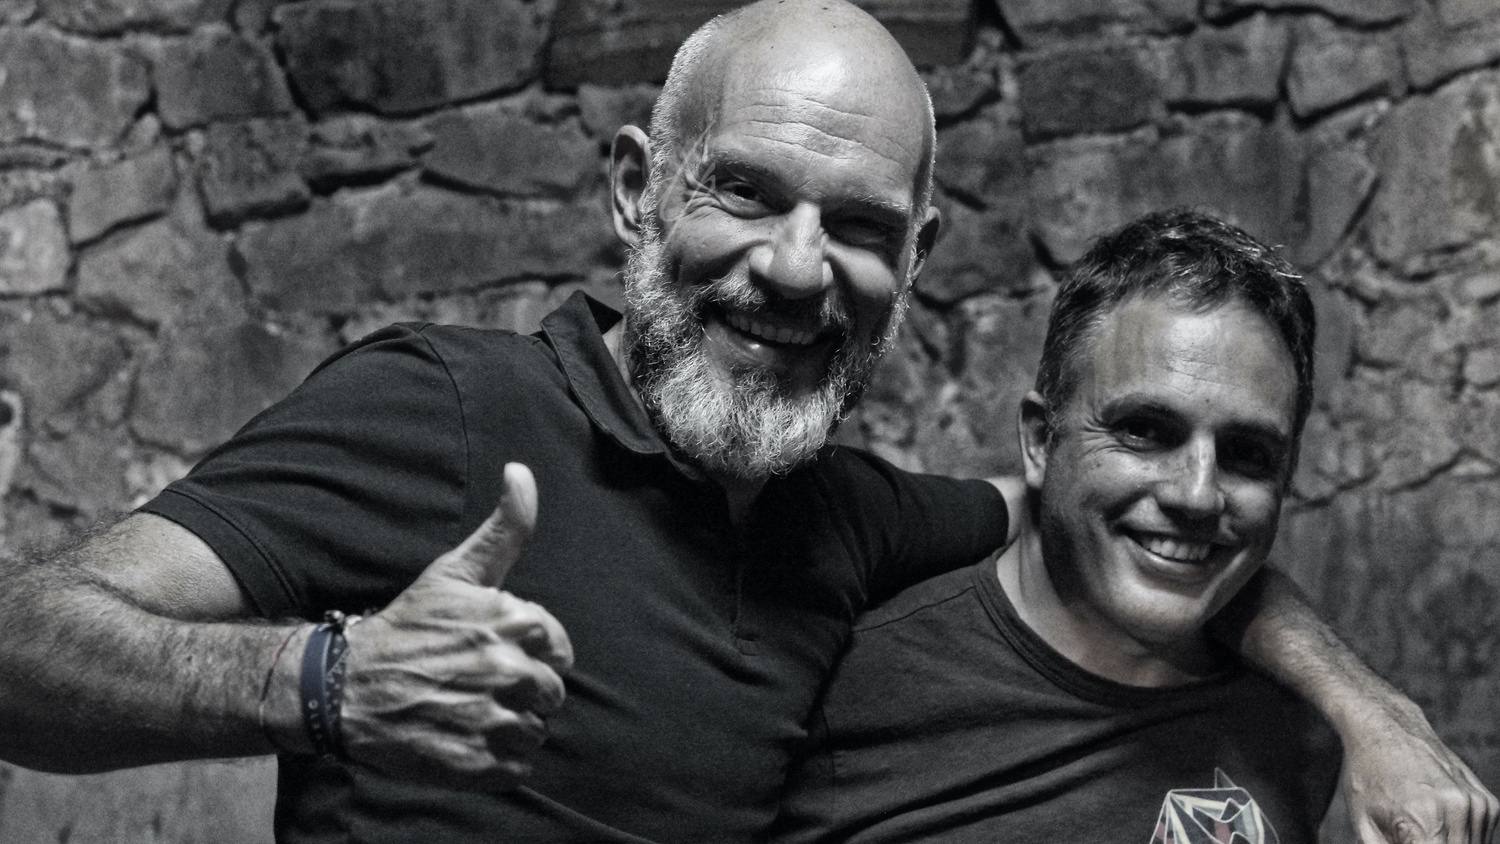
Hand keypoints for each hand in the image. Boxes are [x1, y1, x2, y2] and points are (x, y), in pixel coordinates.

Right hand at [338, 463, 573, 789]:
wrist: (345, 689)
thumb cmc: (406, 628)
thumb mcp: (454, 571)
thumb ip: (504, 528)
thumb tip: (521, 471)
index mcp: (511, 621)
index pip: (559, 650)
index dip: (530, 653)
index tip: (494, 652)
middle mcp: (506, 669)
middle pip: (551, 692)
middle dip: (522, 690)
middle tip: (476, 684)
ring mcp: (491, 718)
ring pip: (535, 729)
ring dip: (510, 725)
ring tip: (468, 710)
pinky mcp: (477, 763)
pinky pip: (517, 766)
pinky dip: (496, 759)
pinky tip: (464, 738)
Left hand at [1341, 694, 1496, 843]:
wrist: (1386, 728)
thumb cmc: (1368, 776)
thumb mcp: (1364, 825)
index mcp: (1422, 819)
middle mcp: (1457, 811)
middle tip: (1413, 839)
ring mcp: (1477, 805)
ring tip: (1418, 831)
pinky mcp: (1488, 803)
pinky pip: (1483, 840)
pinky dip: (1464, 842)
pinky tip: (1438, 828)